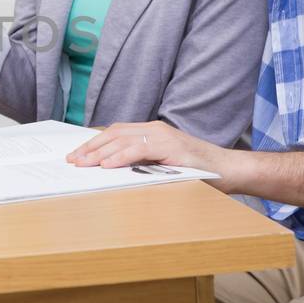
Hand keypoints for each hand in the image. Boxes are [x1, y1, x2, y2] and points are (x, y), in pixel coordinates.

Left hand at [65, 121, 235, 191]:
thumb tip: (110, 172)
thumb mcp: (162, 166)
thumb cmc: (198, 172)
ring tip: (83, 164)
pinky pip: (140, 150)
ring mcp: (164, 136)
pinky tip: (106, 165)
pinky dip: (120, 157)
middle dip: (90, 148)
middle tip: (72, 161)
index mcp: (151, 132)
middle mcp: (155, 129)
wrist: (230, 171)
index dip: (93, 143)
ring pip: (123, 140)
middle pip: (114, 134)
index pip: (115, 133)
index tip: (76, 155)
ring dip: (99, 152)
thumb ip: (141, 164)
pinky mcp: (172, 147)